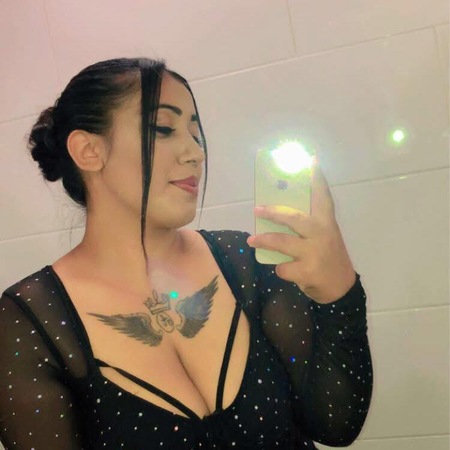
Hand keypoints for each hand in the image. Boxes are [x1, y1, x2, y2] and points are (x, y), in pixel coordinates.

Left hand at [246, 158, 355, 303]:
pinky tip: (284, 269)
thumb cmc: (328, 257)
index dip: (316, 177)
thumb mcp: (323, 236)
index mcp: (327, 222)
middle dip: (272, 212)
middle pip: (293, 217)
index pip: (322, 195)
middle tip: (257, 209)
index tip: (309, 159)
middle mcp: (322, 233)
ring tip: (252, 240)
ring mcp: (314, 252)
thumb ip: (308, 225)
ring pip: (281, 242)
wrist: (341, 288)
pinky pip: (282, 267)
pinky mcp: (307, 270)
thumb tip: (277, 213)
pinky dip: (279, 268)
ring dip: (263, 241)